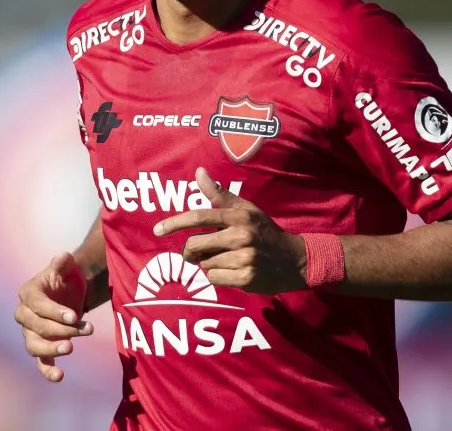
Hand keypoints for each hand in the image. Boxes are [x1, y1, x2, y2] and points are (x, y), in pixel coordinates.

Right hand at [14, 253, 94, 382]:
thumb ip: (62, 262)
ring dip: (52, 348)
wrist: (70, 294)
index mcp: (28, 294)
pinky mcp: (41, 347)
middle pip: (37, 326)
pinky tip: (60, 376)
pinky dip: (48, 370)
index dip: (54, 311)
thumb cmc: (66, 278)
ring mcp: (31, 333)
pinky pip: (40, 362)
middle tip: (85, 328)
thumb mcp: (65, 267)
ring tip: (70, 348)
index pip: (37, 305)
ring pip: (35, 345)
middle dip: (61, 329)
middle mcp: (24, 315)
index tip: (74, 316)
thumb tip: (63, 257)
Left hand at [154, 167, 306, 294]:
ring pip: (205, 263)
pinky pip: (214, 278)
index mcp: (238, 216)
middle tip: (195, 253)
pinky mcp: (246, 278)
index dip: (175, 223)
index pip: (199, 217)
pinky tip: (232, 271)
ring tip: (227, 260)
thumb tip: (199, 172)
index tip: (157, 230)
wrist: (295, 260)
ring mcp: (244, 258)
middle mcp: (240, 235)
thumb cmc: (264, 232)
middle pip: (195, 244)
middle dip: (190, 251)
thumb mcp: (246, 209)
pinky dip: (217, 277)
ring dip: (209, 263)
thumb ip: (220, 194)